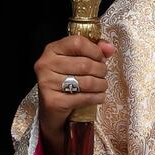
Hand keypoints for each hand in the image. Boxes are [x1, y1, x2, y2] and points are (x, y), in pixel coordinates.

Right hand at [34, 35, 115, 154]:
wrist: (51, 111)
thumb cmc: (66, 81)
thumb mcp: (77, 60)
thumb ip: (94, 50)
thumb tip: (109, 48)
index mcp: (51, 50)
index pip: (77, 43)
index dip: (94, 50)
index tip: (100, 58)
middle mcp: (45, 64)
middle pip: (84, 64)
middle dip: (101, 70)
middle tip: (103, 75)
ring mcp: (47, 83)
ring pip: (86, 82)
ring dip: (101, 85)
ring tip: (102, 86)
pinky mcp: (53, 101)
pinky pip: (83, 98)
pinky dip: (97, 98)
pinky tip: (99, 97)